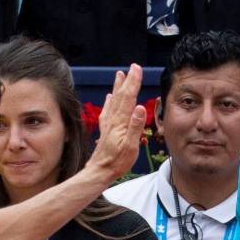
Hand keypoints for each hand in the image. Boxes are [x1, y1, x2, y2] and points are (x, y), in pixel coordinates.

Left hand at [86, 65, 146, 181]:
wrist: (99, 172)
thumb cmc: (116, 162)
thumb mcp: (130, 147)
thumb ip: (135, 127)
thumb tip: (140, 108)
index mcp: (121, 123)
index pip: (129, 98)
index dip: (133, 83)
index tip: (137, 69)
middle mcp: (113, 121)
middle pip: (121, 96)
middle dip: (127, 81)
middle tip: (132, 67)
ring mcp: (108, 125)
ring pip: (113, 101)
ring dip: (117, 87)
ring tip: (119, 75)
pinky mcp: (105, 130)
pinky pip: (107, 111)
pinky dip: (109, 102)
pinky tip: (109, 97)